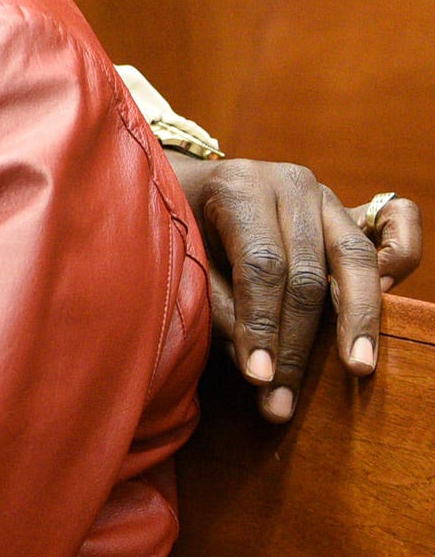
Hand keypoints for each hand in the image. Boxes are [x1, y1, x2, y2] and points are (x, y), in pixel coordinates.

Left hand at [168, 152, 421, 421]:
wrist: (191, 186)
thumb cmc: (183, 226)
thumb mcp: (182, 254)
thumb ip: (215, 302)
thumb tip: (257, 363)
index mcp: (238, 186)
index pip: (260, 263)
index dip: (261, 323)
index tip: (258, 377)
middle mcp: (288, 184)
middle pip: (306, 272)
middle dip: (297, 344)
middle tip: (283, 399)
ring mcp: (324, 193)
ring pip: (353, 258)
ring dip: (357, 320)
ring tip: (358, 368)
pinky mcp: (348, 207)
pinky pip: (395, 220)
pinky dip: (400, 257)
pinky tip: (388, 303)